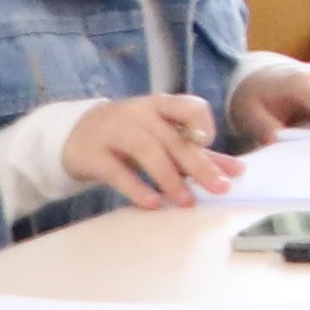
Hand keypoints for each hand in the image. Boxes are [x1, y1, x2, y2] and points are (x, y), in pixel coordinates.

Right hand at [62, 94, 239, 208]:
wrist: (73, 134)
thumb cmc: (129, 136)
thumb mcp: (161, 136)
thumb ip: (196, 151)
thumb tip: (237, 171)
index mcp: (160, 105)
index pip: (190, 106)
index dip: (204, 126)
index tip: (210, 148)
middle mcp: (138, 113)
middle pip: (173, 137)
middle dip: (199, 164)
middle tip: (219, 189)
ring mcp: (113, 131)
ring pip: (146, 151)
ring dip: (169, 178)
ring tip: (186, 202)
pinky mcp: (92, 153)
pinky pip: (116, 171)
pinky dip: (136, 188)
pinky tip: (153, 204)